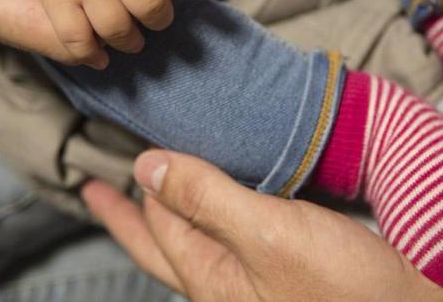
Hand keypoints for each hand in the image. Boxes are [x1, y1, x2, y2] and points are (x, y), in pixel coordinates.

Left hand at [81, 150, 442, 301]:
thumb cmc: (347, 286)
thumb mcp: (266, 234)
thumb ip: (205, 198)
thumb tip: (146, 168)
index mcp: (211, 278)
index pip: (158, 222)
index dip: (135, 186)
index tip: (108, 157)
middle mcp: (227, 283)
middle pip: (162, 242)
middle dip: (127, 215)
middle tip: (95, 191)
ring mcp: (256, 278)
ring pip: (198, 236)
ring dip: (171, 208)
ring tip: (150, 186)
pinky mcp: (287, 265)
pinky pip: (234, 233)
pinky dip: (215, 208)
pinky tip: (222, 195)